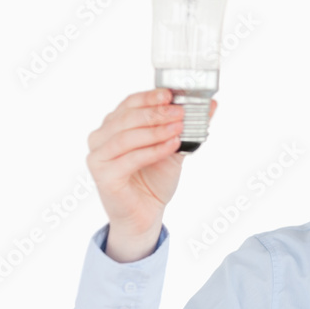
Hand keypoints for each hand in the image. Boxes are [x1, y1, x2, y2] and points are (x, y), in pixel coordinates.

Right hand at [85, 88, 216, 257]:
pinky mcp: (103, 176)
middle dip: (156, 113)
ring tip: (179, 128)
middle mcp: (100, 138)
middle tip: (180, 112)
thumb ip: (186, 125)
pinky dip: (153, 150)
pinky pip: (130, 158)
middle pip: (127, 118)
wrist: (146, 213)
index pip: (129, 103)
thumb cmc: (154, 179)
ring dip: (156, 131)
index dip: (149, 97)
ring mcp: (98, 157)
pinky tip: (171, 146)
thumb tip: (211, 105)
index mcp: (113, 125)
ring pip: (127, 137)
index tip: (170, 94)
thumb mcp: (173, 146)